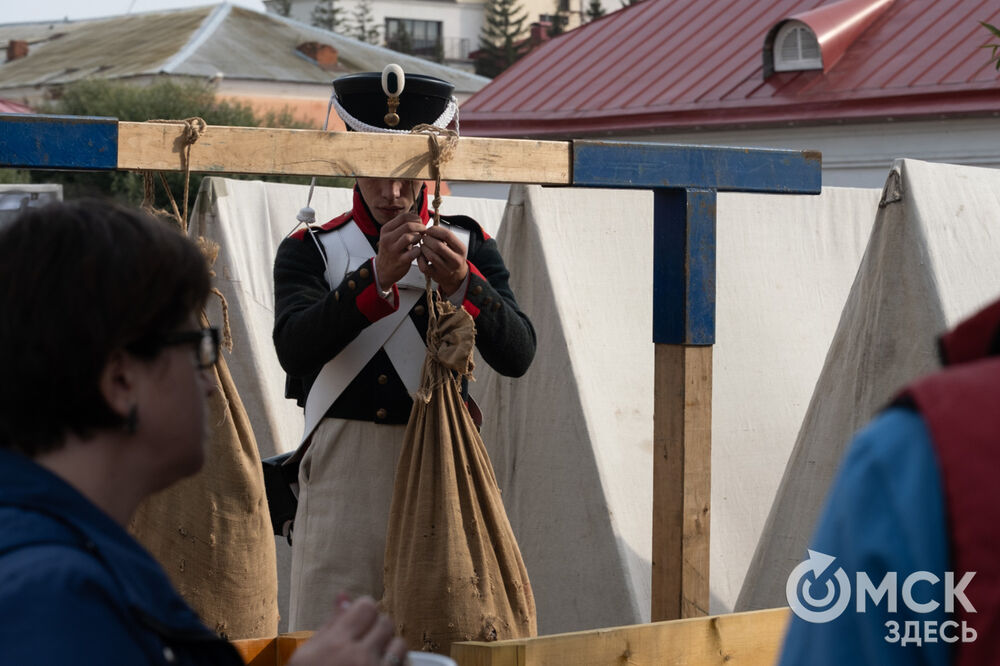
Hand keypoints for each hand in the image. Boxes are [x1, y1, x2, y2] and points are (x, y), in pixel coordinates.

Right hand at [287, 594, 407, 665]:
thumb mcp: (307, 655)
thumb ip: (330, 625)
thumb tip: (344, 596)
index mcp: (336, 643)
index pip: (367, 606)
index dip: (363, 612)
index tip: (358, 622)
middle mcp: (360, 657)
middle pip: (386, 623)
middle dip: (377, 629)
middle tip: (365, 643)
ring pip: (400, 646)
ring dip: (390, 649)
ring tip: (374, 660)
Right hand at [375, 213, 425, 287]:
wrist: (383, 270)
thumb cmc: (392, 250)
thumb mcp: (392, 236)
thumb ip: (402, 226)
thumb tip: (416, 216)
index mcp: (386, 229)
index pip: (404, 217)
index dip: (416, 218)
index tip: (420, 223)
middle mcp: (387, 238)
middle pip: (408, 225)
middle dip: (420, 227)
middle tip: (424, 231)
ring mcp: (393, 250)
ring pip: (409, 237)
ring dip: (419, 237)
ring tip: (419, 240)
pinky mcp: (400, 261)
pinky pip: (414, 252)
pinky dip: (419, 250)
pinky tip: (418, 251)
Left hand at [418, 225, 468, 296]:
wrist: (456, 276)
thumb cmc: (452, 256)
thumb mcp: (455, 246)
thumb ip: (445, 236)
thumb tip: (429, 227)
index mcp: (461, 249)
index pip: (447, 235)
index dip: (435, 230)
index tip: (428, 230)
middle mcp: (455, 260)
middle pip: (438, 246)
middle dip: (427, 239)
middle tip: (424, 238)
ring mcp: (446, 270)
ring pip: (431, 256)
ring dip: (423, 248)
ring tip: (422, 245)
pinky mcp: (436, 276)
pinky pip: (424, 266)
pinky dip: (419, 259)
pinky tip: (420, 255)